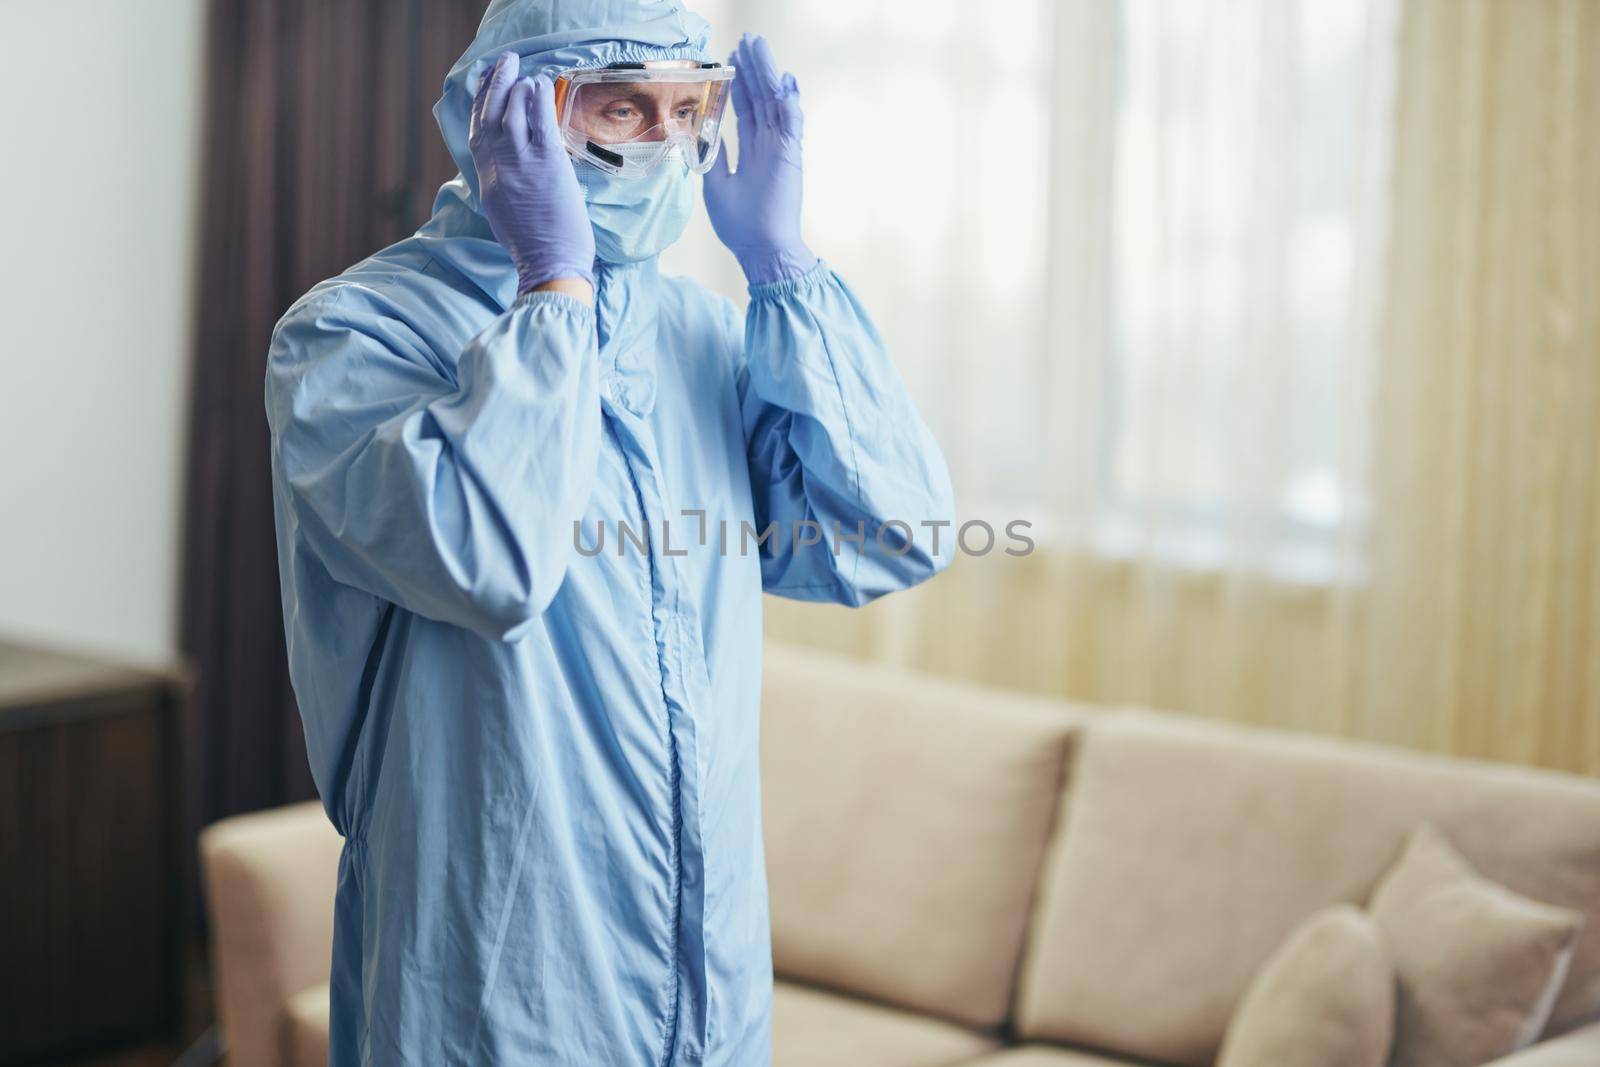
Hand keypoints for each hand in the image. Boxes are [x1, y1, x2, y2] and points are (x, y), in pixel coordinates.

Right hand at [469, 51, 594, 299]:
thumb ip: (502, 182)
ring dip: (520, 86)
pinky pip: (539, 119)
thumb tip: (509, 164)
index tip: (485, 80)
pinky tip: (542, 84)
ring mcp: (521, 162)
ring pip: (512, 110)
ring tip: (530, 75)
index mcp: (487, 179)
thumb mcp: (504, 211)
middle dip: (496, 82)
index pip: (477, 130)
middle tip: (506, 61)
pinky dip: (539, 97)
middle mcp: (498, 166)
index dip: (480, 101)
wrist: (550, 266)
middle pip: (489, 113)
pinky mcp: (546, 162)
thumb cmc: (535, 246)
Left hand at [704, 34, 818, 285]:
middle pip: (760, 97)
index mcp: (751, 150)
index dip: (739, 84)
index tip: (732, 61)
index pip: (745, 109)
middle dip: (753, 69)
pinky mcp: (791, 154)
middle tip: (747, 41)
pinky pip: (792, 121)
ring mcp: (781, 147)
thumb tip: (706, 133)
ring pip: (774, 101)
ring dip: (768, 73)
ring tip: (759, 47)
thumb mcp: (715, 184)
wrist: (759, 247)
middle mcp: (767, 144)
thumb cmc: (738, 223)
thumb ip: (714, 156)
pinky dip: (790, 101)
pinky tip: (785, 80)